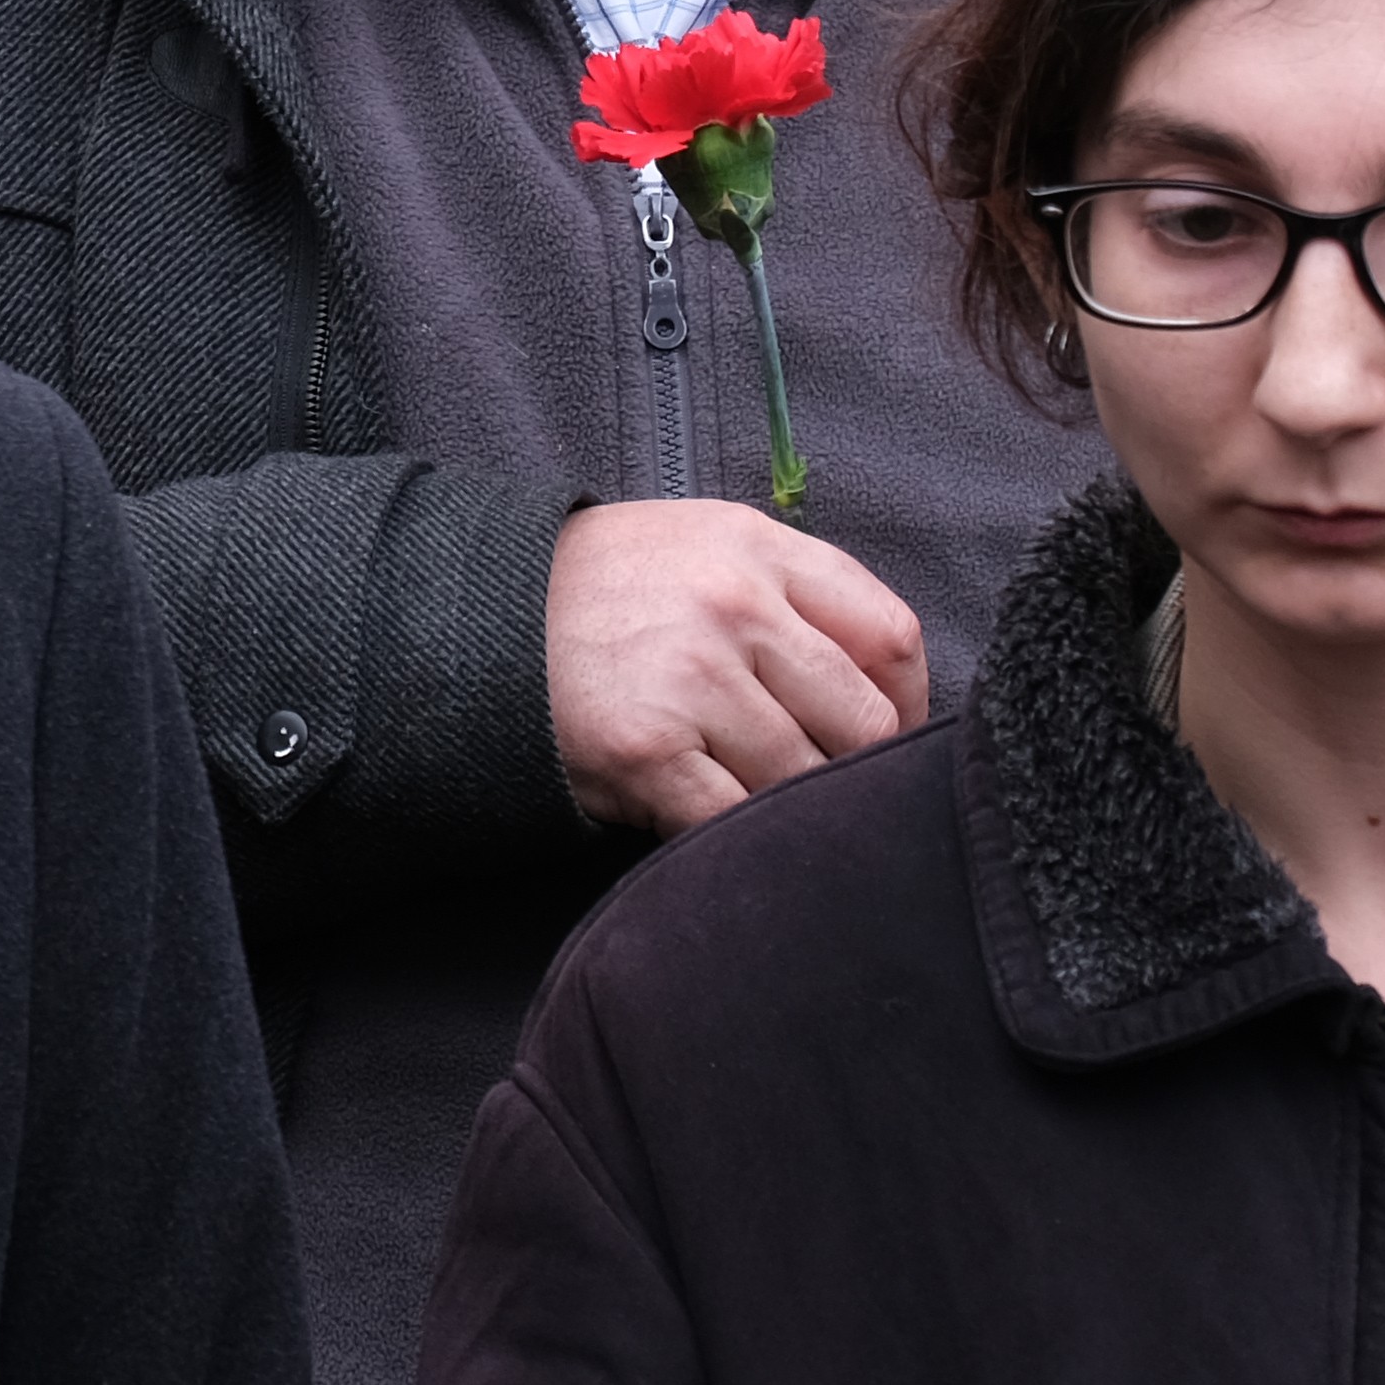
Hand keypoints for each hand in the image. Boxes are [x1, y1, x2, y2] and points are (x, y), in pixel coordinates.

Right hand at [547, 500, 932, 834]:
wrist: (473, 612)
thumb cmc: (598, 591)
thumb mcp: (700, 548)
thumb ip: (792, 595)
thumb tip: (887, 690)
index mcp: (759, 550)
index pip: (891, 638)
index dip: (911, 706)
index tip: (894, 740)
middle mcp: (735, 607)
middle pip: (864, 722)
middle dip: (854, 769)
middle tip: (824, 787)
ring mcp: (691, 680)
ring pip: (804, 781)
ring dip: (791, 808)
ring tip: (756, 802)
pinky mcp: (646, 751)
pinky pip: (734, 820)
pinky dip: (737, 836)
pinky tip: (714, 823)